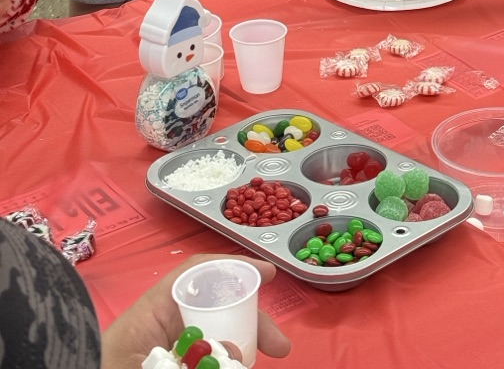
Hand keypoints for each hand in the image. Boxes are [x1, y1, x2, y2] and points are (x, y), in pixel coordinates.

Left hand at [100, 253, 290, 368]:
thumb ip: (189, 357)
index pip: (196, 273)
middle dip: (251, 323)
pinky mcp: (165, 361)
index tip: (270, 275)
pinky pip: (201, 358)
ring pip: (211, 341)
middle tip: (280, 346)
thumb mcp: (141, 360)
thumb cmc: (101, 363)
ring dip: (237, 348)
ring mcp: (164, 349)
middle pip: (215, 310)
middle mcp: (159, 327)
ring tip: (259, 360)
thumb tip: (237, 354)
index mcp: (151, 311)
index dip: (235, 267)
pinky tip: (235, 367)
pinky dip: (220, 361)